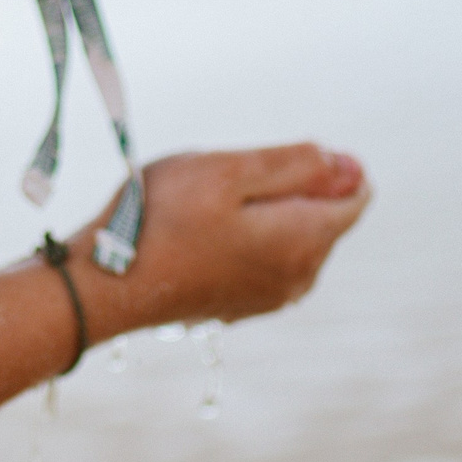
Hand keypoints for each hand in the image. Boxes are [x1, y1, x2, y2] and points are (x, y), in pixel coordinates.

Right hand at [87, 144, 370, 331]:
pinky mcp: (242, 305)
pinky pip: (264, 258)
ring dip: (265, 213)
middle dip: (293, 188)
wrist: (107, 283)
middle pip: (323, 217)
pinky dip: (246, 237)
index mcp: (305, 242)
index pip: (355, 198)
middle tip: (230, 178)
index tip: (283, 155)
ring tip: (209, 206)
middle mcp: (299, 277)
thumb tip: (344, 164)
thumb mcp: (229, 170)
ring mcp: (271, 297)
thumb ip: (294, 164)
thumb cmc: (162, 218)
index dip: (334, 166)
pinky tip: (200, 232)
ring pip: (292, 238)